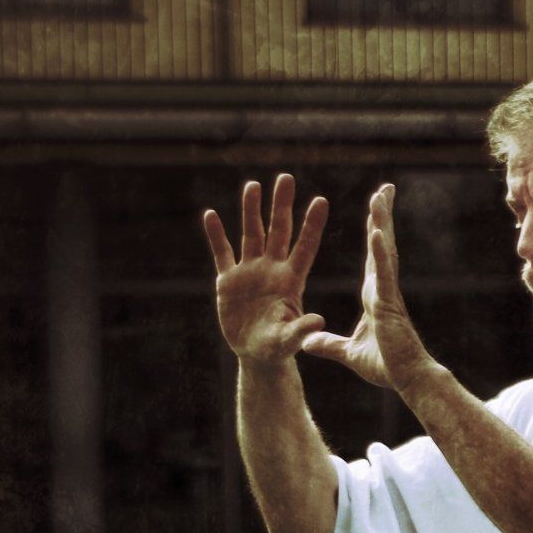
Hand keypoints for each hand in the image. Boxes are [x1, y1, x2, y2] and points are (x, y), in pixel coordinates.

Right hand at [203, 175, 328, 365]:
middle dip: (281, 205)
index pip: (305, 246)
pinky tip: (211, 215)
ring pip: (251, 234)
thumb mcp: (289, 340)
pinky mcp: (229, 280)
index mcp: (291, 280)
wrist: (256, 354)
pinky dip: (216, 235)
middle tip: (286, 178)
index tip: (321, 200)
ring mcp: (250, 272)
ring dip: (250, 211)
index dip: (312, 224)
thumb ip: (301, 329)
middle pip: (278, 231)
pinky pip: (222, 252)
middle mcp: (272, 269)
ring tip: (253, 186)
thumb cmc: (278, 348)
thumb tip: (319, 321)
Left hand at [301, 184, 436, 391]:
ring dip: (381, 222)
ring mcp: (387, 292)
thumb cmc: (386, 367)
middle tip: (384, 189)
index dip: (374, 231)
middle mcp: (382, 287)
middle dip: (382, 215)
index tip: (375, 210)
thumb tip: (308, 343)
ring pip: (384, 250)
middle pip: (381, 244)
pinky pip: (383, 273)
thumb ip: (329, 345)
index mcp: (374, 294)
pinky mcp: (388, 303)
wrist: (406, 379)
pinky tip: (375, 231)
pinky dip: (379, 252)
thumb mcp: (349, 353)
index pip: (374, 256)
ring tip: (379, 196)